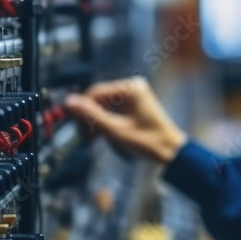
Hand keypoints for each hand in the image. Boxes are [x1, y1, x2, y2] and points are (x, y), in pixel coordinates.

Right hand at [63, 76, 187, 164]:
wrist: (171, 152)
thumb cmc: (147, 141)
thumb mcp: (115, 130)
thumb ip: (91, 115)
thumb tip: (69, 102)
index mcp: (130, 88)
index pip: (96, 92)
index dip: (81, 107)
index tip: (73, 124)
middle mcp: (132, 87)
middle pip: (100, 98)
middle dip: (89, 117)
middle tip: (84, 136)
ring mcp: (134, 96)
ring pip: (104, 106)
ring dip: (96, 121)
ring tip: (92, 139)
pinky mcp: (135, 106)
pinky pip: (113, 110)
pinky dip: (105, 122)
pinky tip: (101, 136)